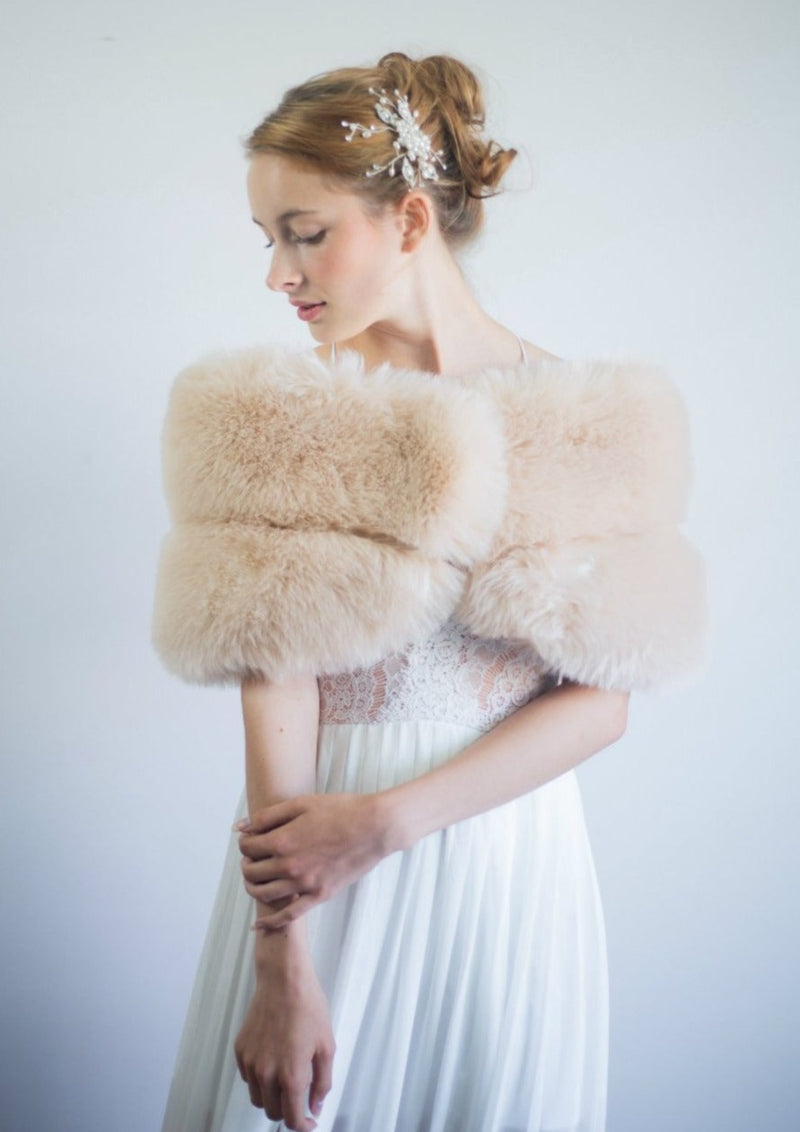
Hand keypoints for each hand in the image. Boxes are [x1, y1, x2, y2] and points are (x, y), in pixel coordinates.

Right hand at [234, 964, 334, 1130]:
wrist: (284, 980)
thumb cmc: (307, 1006)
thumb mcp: (326, 1046)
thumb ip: (322, 1083)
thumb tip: (315, 1106)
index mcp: (291, 1075)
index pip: (291, 1119)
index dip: (302, 1125)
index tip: (308, 1122)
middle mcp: (267, 1073)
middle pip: (273, 1112)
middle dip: (287, 1111)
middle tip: (299, 1098)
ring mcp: (251, 1062)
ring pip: (258, 1098)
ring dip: (271, 1096)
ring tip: (285, 1077)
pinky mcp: (240, 1050)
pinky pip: (248, 1077)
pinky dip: (259, 1078)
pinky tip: (272, 1061)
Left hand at [237, 792, 389, 928]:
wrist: (374, 826)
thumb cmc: (340, 810)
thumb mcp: (301, 804)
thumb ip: (268, 816)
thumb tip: (239, 828)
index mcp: (282, 841)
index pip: (247, 848)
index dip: (245, 842)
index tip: (251, 839)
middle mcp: (289, 866)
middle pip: (251, 872)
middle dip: (247, 863)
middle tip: (253, 857)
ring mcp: (304, 884)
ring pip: (264, 894)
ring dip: (253, 886)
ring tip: (257, 877)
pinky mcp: (320, 894)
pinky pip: (289, 915)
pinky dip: (271, 922)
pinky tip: (260, 924)